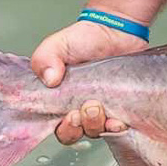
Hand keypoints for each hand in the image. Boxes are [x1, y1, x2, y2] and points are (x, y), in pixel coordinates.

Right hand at [31, 20, 142, 145]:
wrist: (118, 30)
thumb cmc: (86, 38)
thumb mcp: (58, 45)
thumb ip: (44, 58)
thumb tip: (49, 79)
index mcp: (61, 100)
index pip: (57, 127)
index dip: (63, 128)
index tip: (68, 117)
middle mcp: (80, 108)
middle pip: (76, 134)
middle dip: (78, 128)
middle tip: (82, 110)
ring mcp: (103, 109)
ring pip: (97, 131)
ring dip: (97, 125)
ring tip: (98, 107)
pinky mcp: (122, 108)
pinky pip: (120, 127)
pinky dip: (118, 127)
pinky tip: (119, 119)